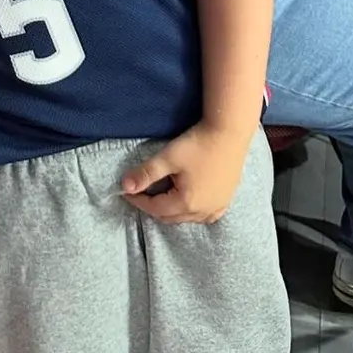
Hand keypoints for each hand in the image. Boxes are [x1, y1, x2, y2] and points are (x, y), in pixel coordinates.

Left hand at [121, 122, 250, 223]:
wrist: (229, 134)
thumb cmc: (197, 145)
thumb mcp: (168, 157)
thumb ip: (146, 173)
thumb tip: (124, 187)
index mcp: (187, 203)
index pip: (155, 208)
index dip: (138, 201)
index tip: (125, 192)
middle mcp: (203, 211)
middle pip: (170, 217)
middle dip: (153, 207)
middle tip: (140, 194)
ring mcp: (217, 208)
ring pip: (187, 218)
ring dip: (171, 211)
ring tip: (159, 196)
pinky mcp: (225, 201)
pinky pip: (205, 216)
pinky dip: (191, 213)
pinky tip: (187, 203)